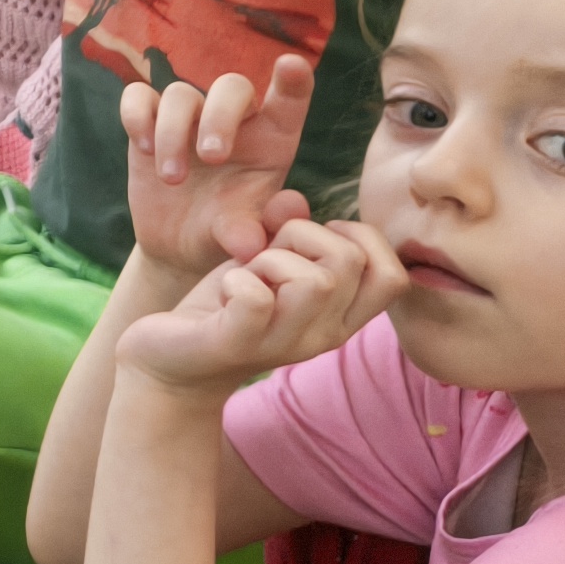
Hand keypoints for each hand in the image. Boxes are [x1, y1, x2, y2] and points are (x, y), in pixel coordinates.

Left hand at [120, 216, 404, 394]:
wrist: (171, 363)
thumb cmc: (227, 305)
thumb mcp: (267, 261)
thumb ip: (288, 230)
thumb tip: (293, 200)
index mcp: (341, 317)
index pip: (393, 276)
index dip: (361, 238)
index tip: (316, 238)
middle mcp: (324, 335)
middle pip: (348, 262)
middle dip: (302, 237)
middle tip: (266, 258)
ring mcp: (283, 344)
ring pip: (314, 280)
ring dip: (270, 260)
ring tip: (247, 276)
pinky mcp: (237, 344)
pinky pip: (257, 298)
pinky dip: (236, 279)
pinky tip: (224, 292)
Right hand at [121, 56, 317, 276]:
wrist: (181, 245)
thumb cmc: (226, 235)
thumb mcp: (243, 238)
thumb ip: (250, 232)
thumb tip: (249, 244)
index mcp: (271, 141)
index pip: (288, 101)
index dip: (292, 80)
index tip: (292, 65)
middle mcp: (234, 121)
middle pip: (232, 87)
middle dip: (220, 117)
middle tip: (211, 158)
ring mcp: (189, 119)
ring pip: (180, 94)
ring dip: (172, 133)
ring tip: (172, 179)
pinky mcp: (149, 123)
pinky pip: (138, 96)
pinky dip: (136, 115)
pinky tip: (143, 148)